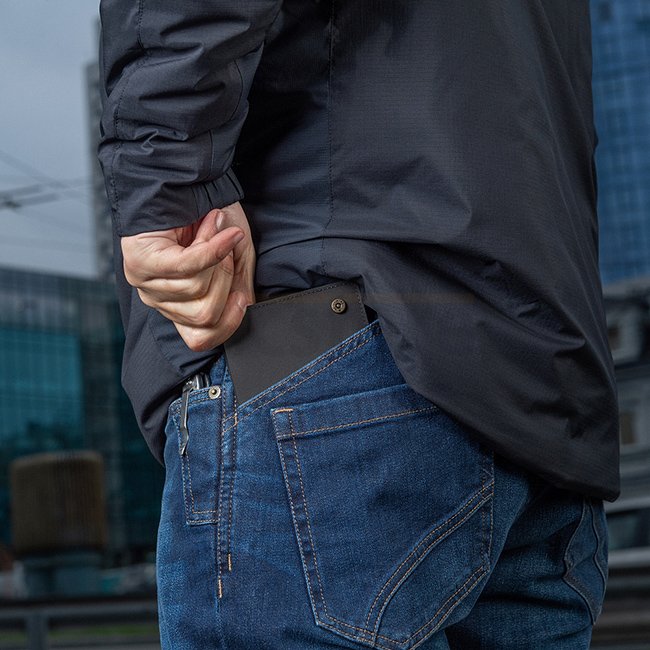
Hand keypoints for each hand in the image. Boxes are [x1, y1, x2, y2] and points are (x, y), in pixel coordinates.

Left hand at [121, 202, 255, 350]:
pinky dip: (213, 247)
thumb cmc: (211, 218)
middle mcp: (157, 299)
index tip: (243, 297)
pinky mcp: (142, 261)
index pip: (199, 339)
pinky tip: (219, 227)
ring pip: (197, 291)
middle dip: (226, 279)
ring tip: (212, 227)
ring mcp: (145, 283)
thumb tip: (245, 309)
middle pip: (204, 315)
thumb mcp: (235, 259)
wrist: (189, 180)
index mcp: (177, 305)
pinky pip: (189, 267)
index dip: (229, 323)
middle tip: (225, 247)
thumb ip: (239, 288)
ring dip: (217, 254)